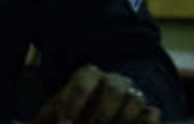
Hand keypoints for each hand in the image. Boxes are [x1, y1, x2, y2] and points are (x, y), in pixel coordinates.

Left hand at [31, 65, 160, 123]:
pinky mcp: (147, 110)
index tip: (66, 123)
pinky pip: (152, 113)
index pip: (82, 82)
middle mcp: (113, 80)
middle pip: (113, 90)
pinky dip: (144, 123)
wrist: (99, 112)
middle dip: (99, 116)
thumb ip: (41, 120)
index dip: (74, 103)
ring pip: (134, 101)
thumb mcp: (56, 112)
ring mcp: (133, 93)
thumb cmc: (73, 112)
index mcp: (88, 75)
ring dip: (119, 121)